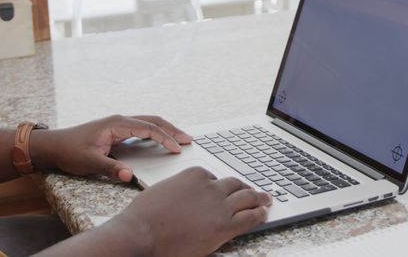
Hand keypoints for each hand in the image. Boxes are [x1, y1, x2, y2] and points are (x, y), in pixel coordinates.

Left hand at [30, 115, 192, 182]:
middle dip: (172, 130)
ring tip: (181, 139)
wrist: (54, 146)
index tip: (177, 149)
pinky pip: (142, 128)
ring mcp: (119, 124)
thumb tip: (129, 175)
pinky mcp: (117, 130)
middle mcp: (120, 120)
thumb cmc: (70, 152)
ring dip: (165, 130)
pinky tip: (161, 140)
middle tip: (188, 140)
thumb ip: (111, 168)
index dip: (164, 138)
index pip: (148, 128)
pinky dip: (155, 132)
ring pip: (148, 123)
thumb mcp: (90, 162)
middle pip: (153, 121)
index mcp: (116, 124)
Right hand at [106, 167, 271, 255]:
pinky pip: (250, 217)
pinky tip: (263, 213)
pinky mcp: (225, 225)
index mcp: (195, 174)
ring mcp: (219, 205)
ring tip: (266, 200)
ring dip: (259, 198)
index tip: (224, 192)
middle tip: (253, 191)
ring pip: (247, 197)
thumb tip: (187, 198)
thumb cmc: (144, 216)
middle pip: (235, 184)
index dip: (219, 188)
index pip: (214, 178)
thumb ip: (181, 190)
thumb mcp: (164, 190)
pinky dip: (259, 214)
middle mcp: (210, 186)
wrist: (141, 233)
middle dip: (245, 188)